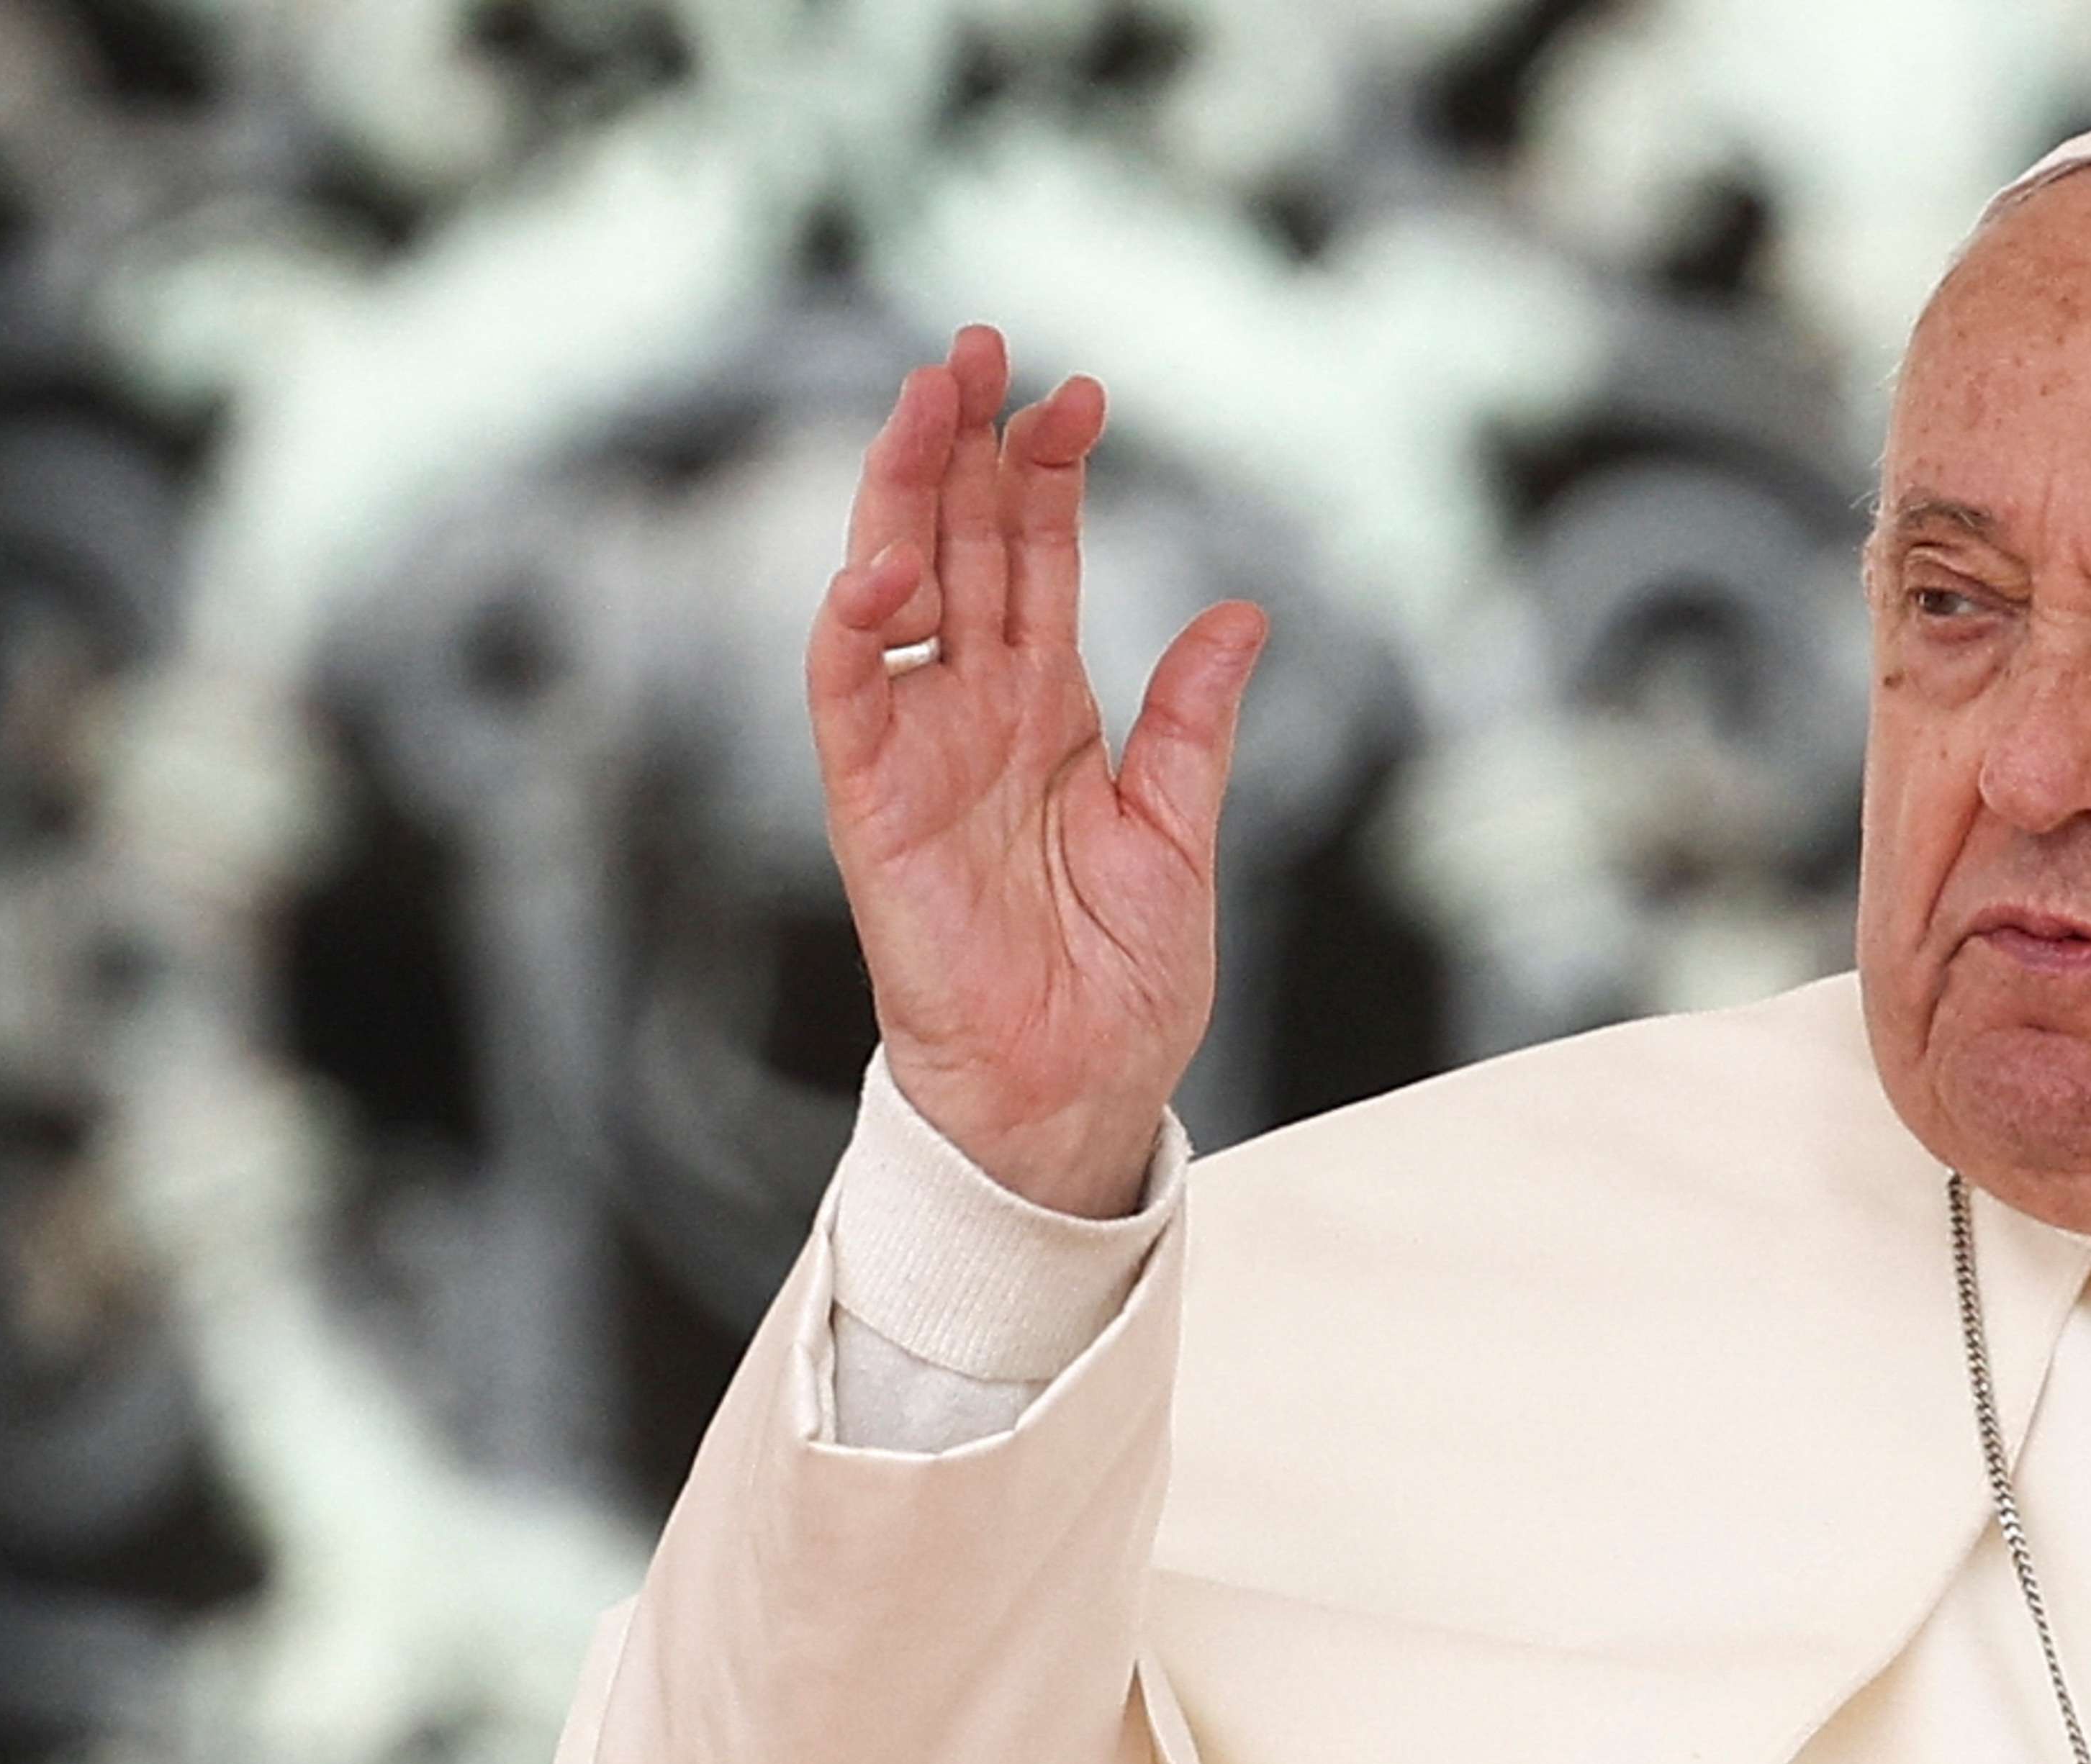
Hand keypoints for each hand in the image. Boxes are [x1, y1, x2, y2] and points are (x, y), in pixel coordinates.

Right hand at [809, 325, 1265, 1216]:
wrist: (1077, 1092)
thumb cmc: (1122, 987)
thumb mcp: (1180, 836)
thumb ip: (1194, 725)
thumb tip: (1244, 614)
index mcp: (1051, 710)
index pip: (1038, 559)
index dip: (1050, 474)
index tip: (1080, 396)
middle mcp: (976, 710)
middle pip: (958, 543)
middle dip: (964, 442)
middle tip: (980, 345)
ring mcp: (918, 749)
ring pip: (892, 587)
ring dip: (902, 491)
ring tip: (928, 400)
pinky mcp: (871, 804)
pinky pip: (846, 696)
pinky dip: (852, 625)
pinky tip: (881, 558)